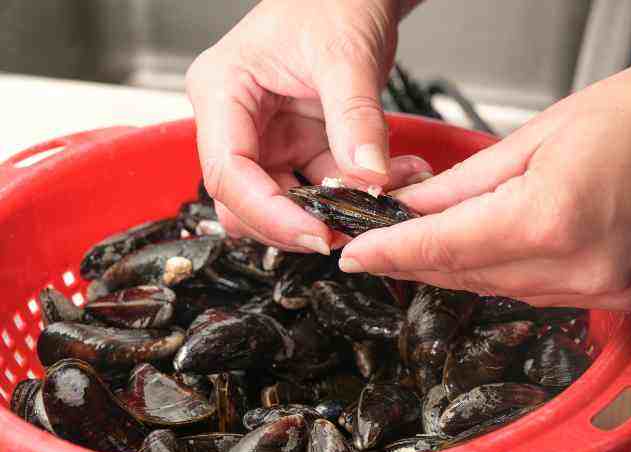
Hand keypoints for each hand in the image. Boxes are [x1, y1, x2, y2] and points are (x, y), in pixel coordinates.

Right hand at [186, 0, 430, 253]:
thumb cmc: (332, 1)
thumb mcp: (345, 56)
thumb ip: (355, 118)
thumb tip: (368, 177)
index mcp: (222, 92)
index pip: (229, 173)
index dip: (270, 214)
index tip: (317, 235)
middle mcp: (236, 122)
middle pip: (246, 201)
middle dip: (296, 222)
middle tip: (350, 229)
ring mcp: (267, 137)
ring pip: (284, 202)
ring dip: (333, 211)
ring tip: (387, 195)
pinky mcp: (298, 145)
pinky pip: (320, 187)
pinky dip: (355, 192)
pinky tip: (395, 177)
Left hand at [339, 50, 630, 309]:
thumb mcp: (543, 133)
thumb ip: (470, 180)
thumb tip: (416, 204)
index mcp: (554, 217)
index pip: (445, 246)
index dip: (391, 253)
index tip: (354, 254)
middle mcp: (580, 267)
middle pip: (467, 274)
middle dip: (414, 260)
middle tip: (375, 247)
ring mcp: (604, 289)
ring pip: (499, 289)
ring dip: (455, 268)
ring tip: (418, 247)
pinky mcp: (620, 295)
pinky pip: (537, 293)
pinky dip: (500, 275)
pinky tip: (480, 255)